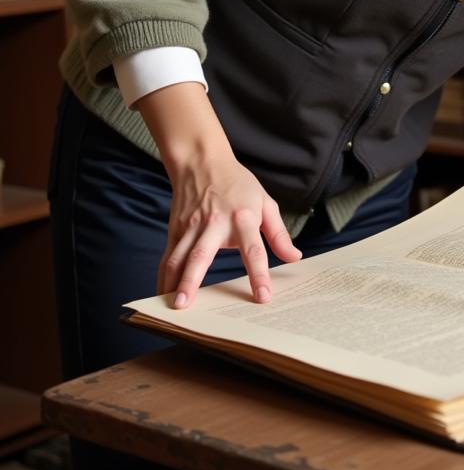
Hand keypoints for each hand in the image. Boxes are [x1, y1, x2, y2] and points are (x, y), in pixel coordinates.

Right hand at [136, 81, 301, 308]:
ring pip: (178, 258)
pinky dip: (164, 277)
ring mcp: (191, 226)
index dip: (259, 274)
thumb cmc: (239, 185)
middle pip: (201, 255)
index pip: (254, 250)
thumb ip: (279, 234)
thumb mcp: (266, 203)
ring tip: (172, 306)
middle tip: (186, 305)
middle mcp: (214, 223)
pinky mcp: (176, 229)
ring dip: (173, 283)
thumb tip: (294, 258)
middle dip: (192, 281)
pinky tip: (163, 295)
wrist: (203, 162)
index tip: (263, 297)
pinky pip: (168, 256)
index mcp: (243, 218)